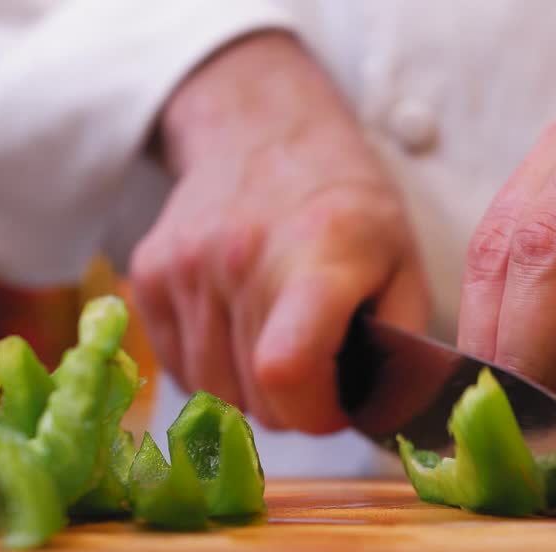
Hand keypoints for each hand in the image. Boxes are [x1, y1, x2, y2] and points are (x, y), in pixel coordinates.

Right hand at [130, 33, 427, 432]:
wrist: (267, 132)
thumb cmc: (348, 209)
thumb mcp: (405, 265)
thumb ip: (397, 346)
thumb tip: (381, 414)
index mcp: (317, 254)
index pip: (286, 369)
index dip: (314, 412)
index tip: (336, 403)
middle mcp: (241, 255)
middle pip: (254, 397)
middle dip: (293, 405)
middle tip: (316, 371)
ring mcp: (187, 263)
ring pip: (212, 392)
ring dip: (251, 393)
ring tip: (280, 348)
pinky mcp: (150, 272)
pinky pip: (179, 369)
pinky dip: (212, 371)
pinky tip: (241, 333)